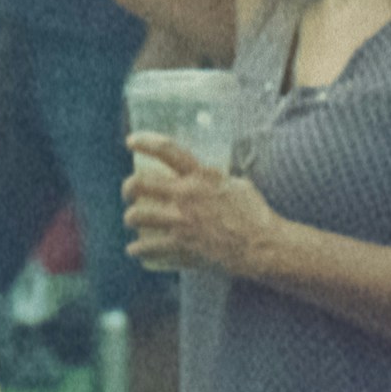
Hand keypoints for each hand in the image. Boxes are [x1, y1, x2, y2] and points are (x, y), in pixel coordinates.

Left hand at [114, 137, 257, 286]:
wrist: (262, 246)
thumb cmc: (256, 214)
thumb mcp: (237, 185)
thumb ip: (216, 180)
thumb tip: (208, 176)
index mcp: (201, 176)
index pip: (167, 150)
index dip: (145, 141)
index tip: (131, 142)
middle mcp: (186, 195)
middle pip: (139, 183)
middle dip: (128, 188)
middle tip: (129, 194)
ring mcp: (180, 221)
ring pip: (137, 216)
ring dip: (130, 218)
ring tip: (132, 221)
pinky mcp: (180, 246)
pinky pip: (147, 247)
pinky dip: (137, 249)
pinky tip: (135, 250)